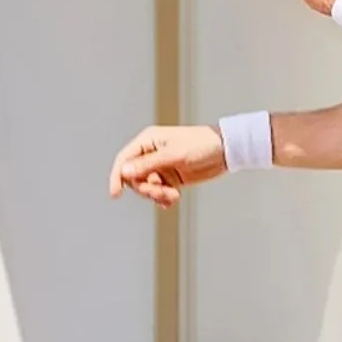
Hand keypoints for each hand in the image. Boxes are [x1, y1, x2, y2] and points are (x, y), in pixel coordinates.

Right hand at [109, 125, 226, 207]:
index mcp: (149, 141)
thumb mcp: (175, 155)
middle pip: (134, 178)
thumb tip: (124, 171)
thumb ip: (149, 164)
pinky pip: (159, 192)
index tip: (116, 194)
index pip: (124, 160)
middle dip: (146, 189)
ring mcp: (161, 167)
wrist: (226, 151)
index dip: (117, 176)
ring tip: (172, 196)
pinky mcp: (172, 178)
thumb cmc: (203, 144)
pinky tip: (172, 200)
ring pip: (147, 187)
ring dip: (157, 195)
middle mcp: (152, 154)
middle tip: (162, 192)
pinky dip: (163, 198)